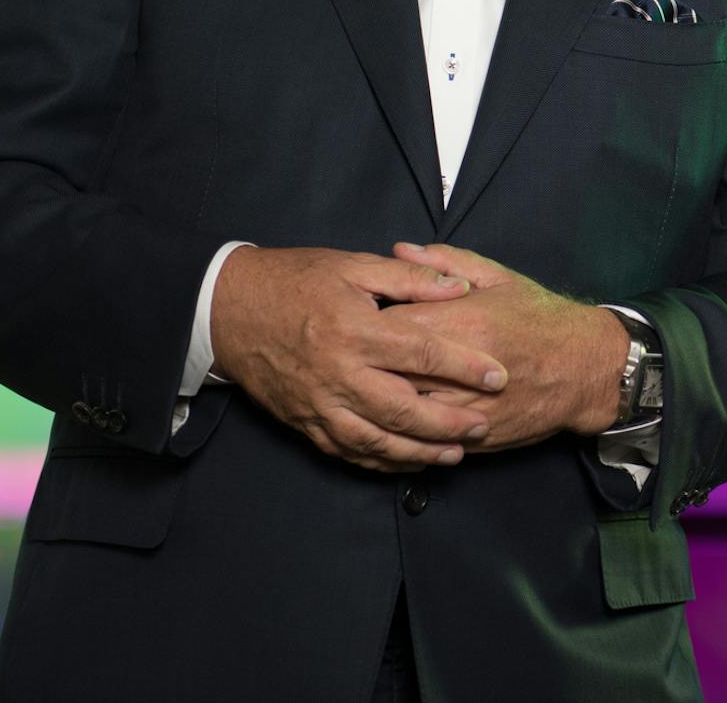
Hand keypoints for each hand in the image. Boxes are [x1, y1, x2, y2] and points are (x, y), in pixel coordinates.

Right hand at [209, 245, 509, 473]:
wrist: (228, 309)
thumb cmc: (295, 280)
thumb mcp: (354, 266)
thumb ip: (410, 279)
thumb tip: (460, 287)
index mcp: (355, 331)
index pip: (422, 354)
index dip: (464, 366)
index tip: (498, 376)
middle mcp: (338, 374)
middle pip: (403, 409)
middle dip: (447, 423)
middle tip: (482, 425)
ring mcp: (318, 403)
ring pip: (376, 440)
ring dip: (418, 452)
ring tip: (454, 453)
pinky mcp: (304, 421)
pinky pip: (346, 450)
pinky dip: (380, 460)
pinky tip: (406, 462)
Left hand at [383, 242, 627, 451]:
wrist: (585, 367)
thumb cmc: (540, 317)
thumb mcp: (497, 277)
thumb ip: (446, 262)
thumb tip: (400, 250)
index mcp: (463, 321)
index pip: (391, 323)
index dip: (369, 321)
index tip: (360, 317)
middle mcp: (460, 368)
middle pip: (388, 370)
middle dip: (368, 363)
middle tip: (356, 355)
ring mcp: (466, 407)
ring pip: (401, 411)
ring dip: (380, 401)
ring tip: (367, 388)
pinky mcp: (473, 436)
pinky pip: (424, 438)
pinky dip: (405, 429)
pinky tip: (392, 418)